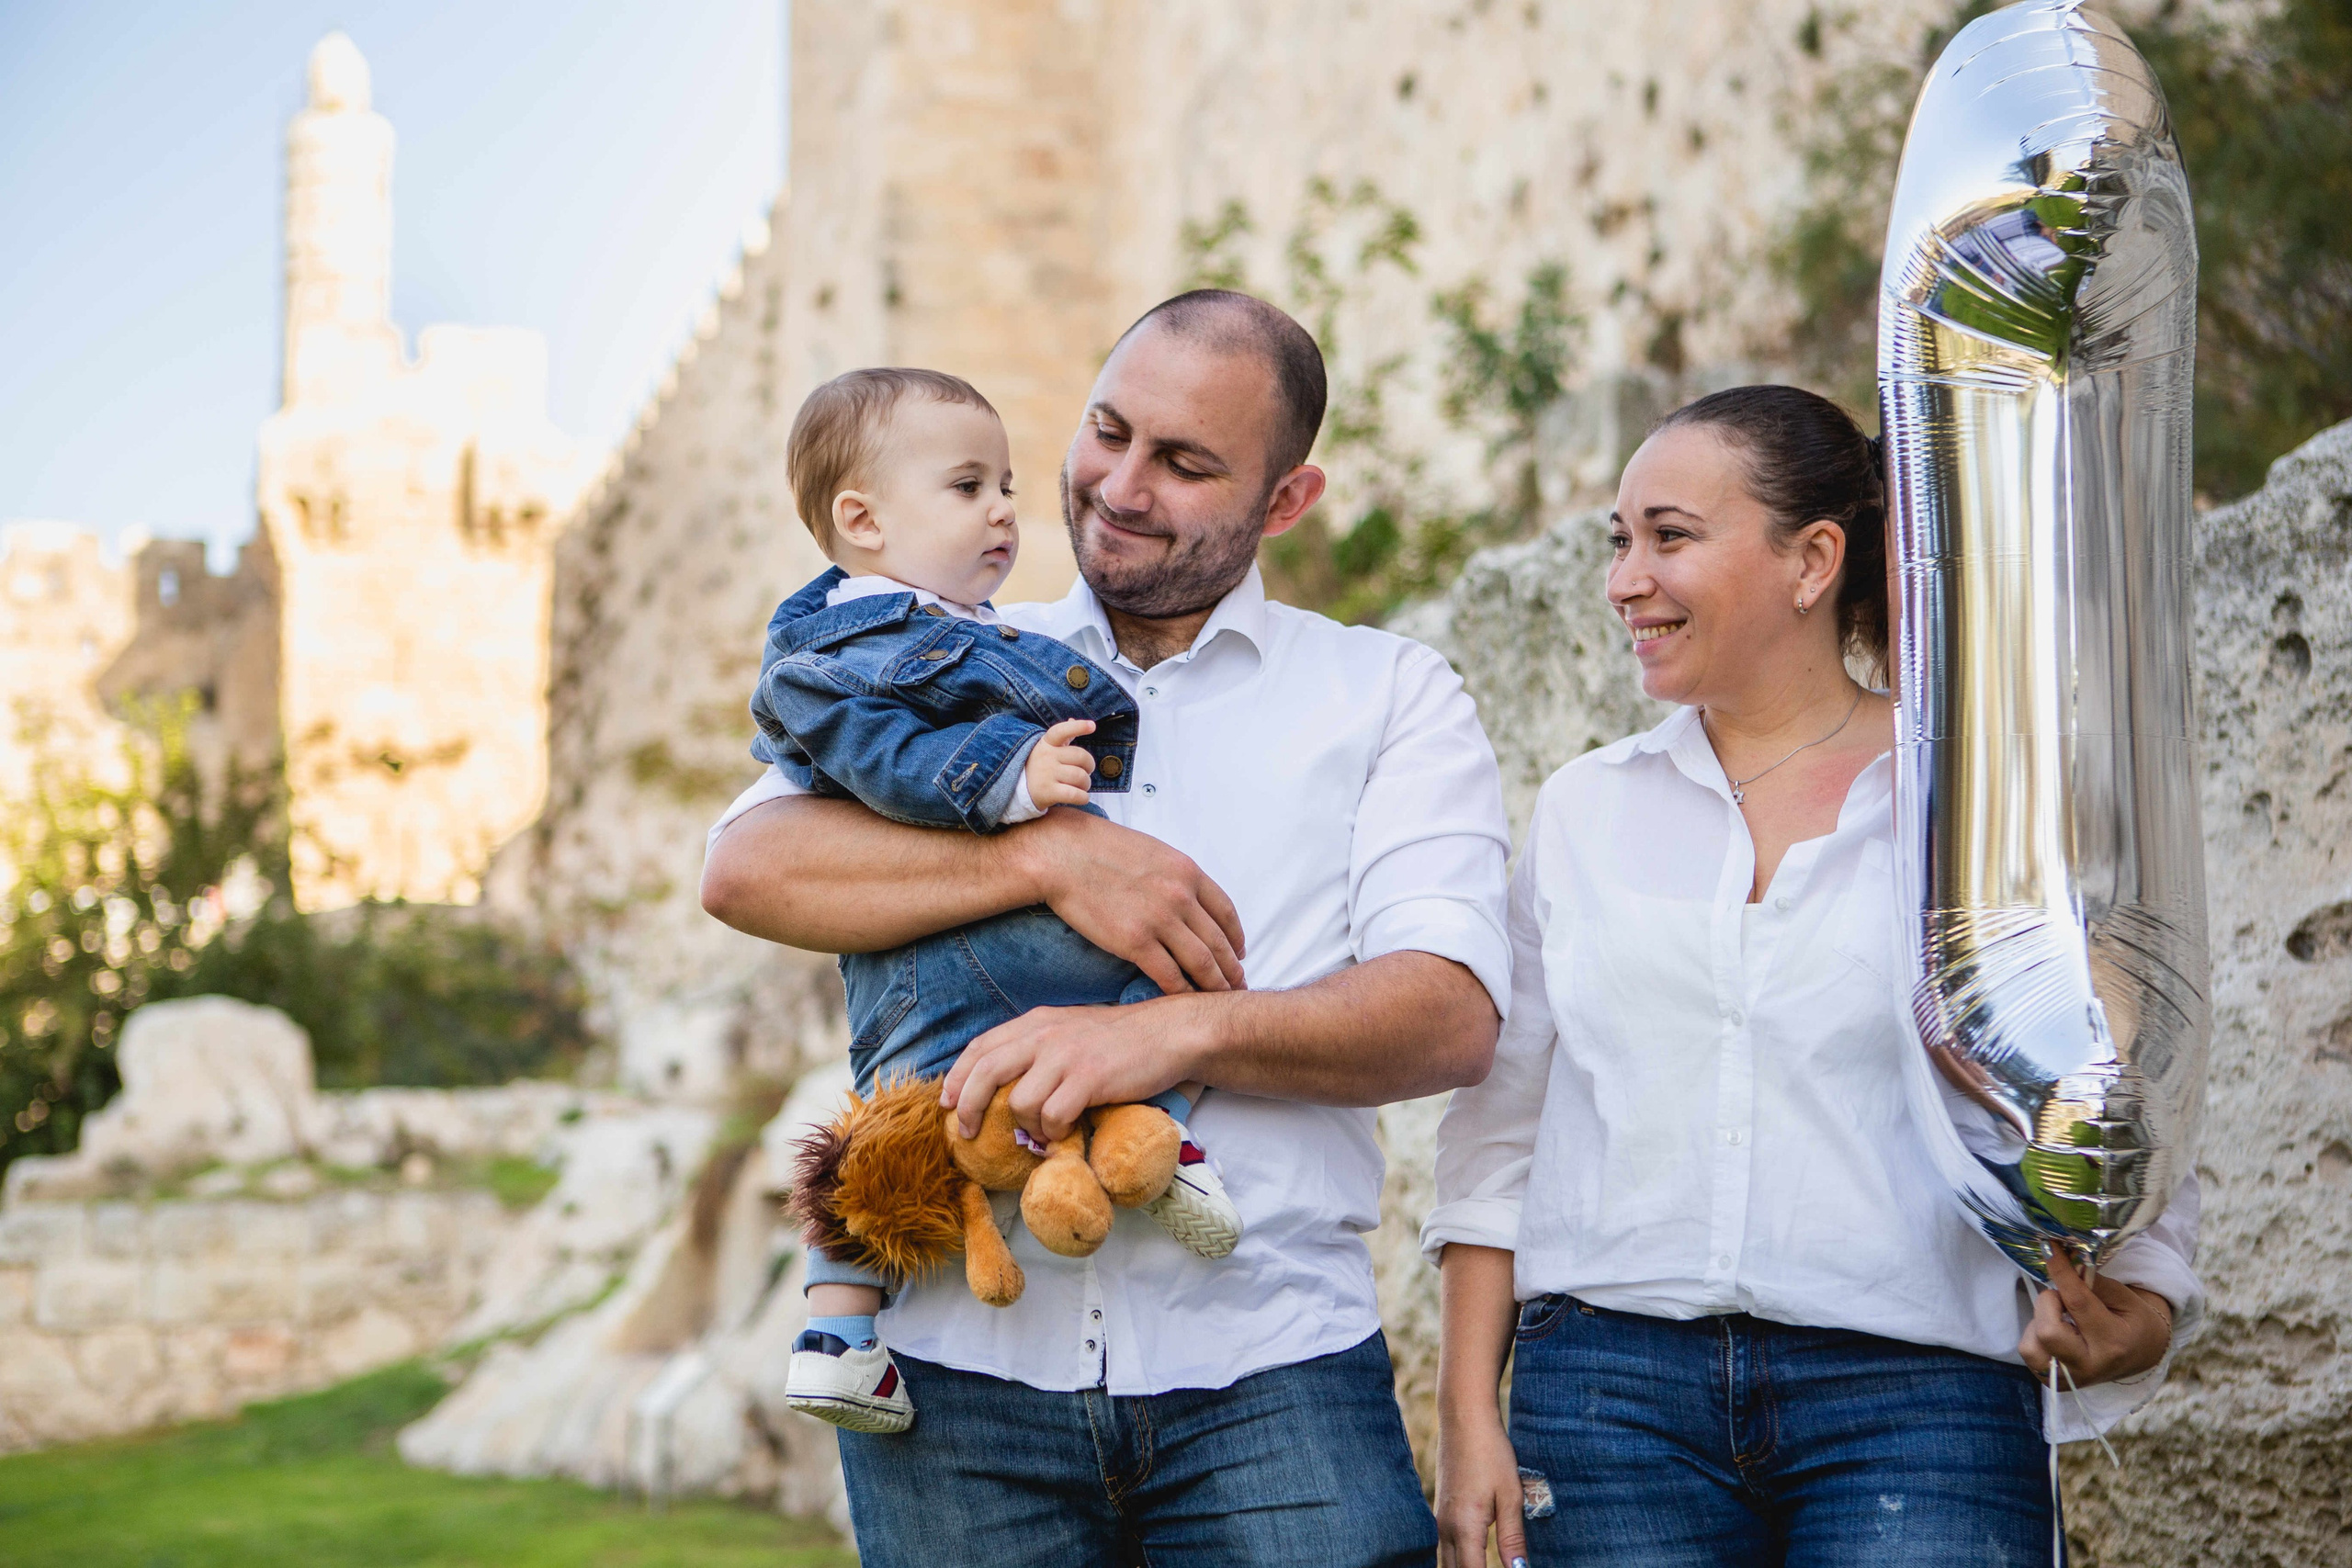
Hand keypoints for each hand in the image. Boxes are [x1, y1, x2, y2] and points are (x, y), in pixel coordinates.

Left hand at [942, 998, 1204, 1140]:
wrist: (1169, 1033)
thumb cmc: (1121, 1039)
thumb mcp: (1070, 1031)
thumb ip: (1039, 1049)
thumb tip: (1008, 1087)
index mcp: (1037, 1021)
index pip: (982, 1047)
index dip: (959, 1076)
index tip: (948, 1102)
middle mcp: (1044, 1034)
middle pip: (986, 1071)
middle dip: (969, 1106)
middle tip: (967, 1132)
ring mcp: (1066, 1056)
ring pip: (1020, 1103)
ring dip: (1027, 1127)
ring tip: (1044, 1132)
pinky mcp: (1088, 1078)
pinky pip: (1053, 1117)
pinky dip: (1054, 1134)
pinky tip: (1067, 1132)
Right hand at [1003, 808, 1245, 995]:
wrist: (1063, 855)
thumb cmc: (1100, 849)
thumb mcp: (1153, 852)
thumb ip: (1175, 876)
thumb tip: (1186, 897)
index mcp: (1188, 872)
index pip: (1226, 912)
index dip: (1236, 937)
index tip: (1239, 952)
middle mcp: (1181, 896)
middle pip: (1219, 942)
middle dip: (1232, 968)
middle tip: (1237, 985)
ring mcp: (1160, 920)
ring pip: (1201, 963)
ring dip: (1215, 985)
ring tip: (1220, 998)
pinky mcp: (1135, 942)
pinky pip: (1169, 975)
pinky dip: (1182, 992)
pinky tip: (1186, 1001)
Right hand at [1025, 719, 1098, 809]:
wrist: (1019, 789)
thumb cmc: (1042, 765)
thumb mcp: (1048, 748)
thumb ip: (1063, 735)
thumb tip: (1072, 720)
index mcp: (1047, 743)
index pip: (1062, 731)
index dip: (1078, 727)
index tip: (1092, 726)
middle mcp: (1046, 756)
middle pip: (1081, 756)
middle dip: (1089, 766)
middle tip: (1086, 771)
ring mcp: (1046, 774)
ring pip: (1080, 777)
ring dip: (1086, 784)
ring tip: (1082, 786)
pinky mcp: (1047, 792)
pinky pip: (1074, 794)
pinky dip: (1083, 797)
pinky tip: (1081, 797)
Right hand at [1436, 1411, 1529, 1567]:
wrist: (1464, 1418)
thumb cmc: (1491, 1453)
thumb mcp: (1510, 1495)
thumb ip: (1512, 1537)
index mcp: (1465, 1527)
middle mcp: (1446, 1528)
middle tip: (1499, 1565)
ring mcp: (1440, 1520)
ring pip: (1446, 1563)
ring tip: (1486, 1563)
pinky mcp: (1441, 1512)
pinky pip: (1444, 1548)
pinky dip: (1457, 1562)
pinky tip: (1472, 1560)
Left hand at [2019, 1248, 2173, 1386]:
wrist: (2142, 1355)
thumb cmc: (2132, 1321)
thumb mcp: (2124, 1298)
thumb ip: (2094, 1283)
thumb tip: (2065, 1263)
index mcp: (2113, 1342)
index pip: (2077, 1303)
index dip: (2060, 1272)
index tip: (2049, 1249)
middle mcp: (2090, 1365)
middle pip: (2047, 1332)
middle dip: (2048, 1304)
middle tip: (2062, 1299)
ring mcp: (2071, 1379)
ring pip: (2030, 1346)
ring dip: (2038, 1323)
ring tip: (2060, 1318)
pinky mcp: (2055, 1384)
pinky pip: (2029, 1354)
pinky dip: (2035, 1336)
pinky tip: (2056, 1332)